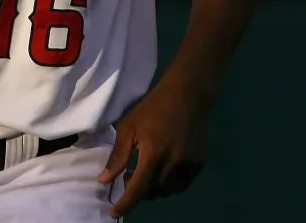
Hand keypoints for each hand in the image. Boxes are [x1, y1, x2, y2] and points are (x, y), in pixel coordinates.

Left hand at [98, 83, 208, 218]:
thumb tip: (104, 180)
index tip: (115, 214)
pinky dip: (170, 184)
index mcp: (154, 152)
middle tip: (129, 177)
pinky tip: (162, 171)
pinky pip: (182, 184)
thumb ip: (118, 156)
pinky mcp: (200, 163)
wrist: (187, 94)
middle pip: (154, 191)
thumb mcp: (128, 127)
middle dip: (139, 190)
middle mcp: (174, 162)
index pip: (139, 187)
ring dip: (154, 189)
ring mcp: (190, 164)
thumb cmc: (152, 108)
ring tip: (144, 173)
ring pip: (169, 190)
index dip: (126, 203)